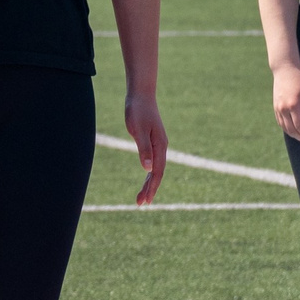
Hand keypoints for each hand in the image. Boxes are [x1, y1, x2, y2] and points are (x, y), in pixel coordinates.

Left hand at [123, 91, 167, 205]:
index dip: (151, 187)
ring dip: (149, 184)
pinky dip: (149, 173)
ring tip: (141, 198)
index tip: (145, 200)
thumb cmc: (138, 111)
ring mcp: (158, 145)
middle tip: (140, 204)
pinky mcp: (152, 142)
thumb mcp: (138, 130)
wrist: (141, 95)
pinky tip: (145, 179)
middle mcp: (161, 147)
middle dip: (150, 190)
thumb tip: (147, 169)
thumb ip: (143, 149)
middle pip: (157, 173)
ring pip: (155, 169)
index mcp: (160, 146)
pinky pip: (152, 162)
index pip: (157, 172)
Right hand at [271, 62, 299, 145]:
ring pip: (285, 128)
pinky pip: (280, 123)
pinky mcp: (275, 107)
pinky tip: (294, 131)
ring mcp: (278, 108)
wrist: (284, 69)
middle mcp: (283, 109)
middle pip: (292, 130)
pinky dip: (287, 129)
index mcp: (293, 105)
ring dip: (294, 136)